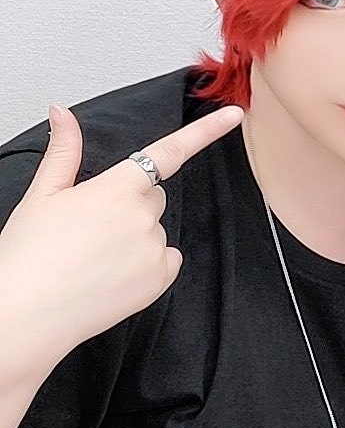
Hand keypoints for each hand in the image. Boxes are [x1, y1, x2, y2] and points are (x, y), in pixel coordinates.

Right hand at [0, 103, 243, 358]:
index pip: (169, 152)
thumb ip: (64, 151)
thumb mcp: (42, 195)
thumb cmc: (28, 256)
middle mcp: (143, 216)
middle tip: (92, 227)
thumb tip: (63, 114)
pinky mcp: (161, 277)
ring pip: (156, 229)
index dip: (206, 131)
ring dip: (135, 237)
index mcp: (115, 189)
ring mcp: (155, 248)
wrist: (26, 314)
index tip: (234, 115)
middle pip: (153, 196)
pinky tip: (113, 274)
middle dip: (130, 204)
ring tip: (94, 257)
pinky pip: (167, 259)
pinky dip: (148, 264)